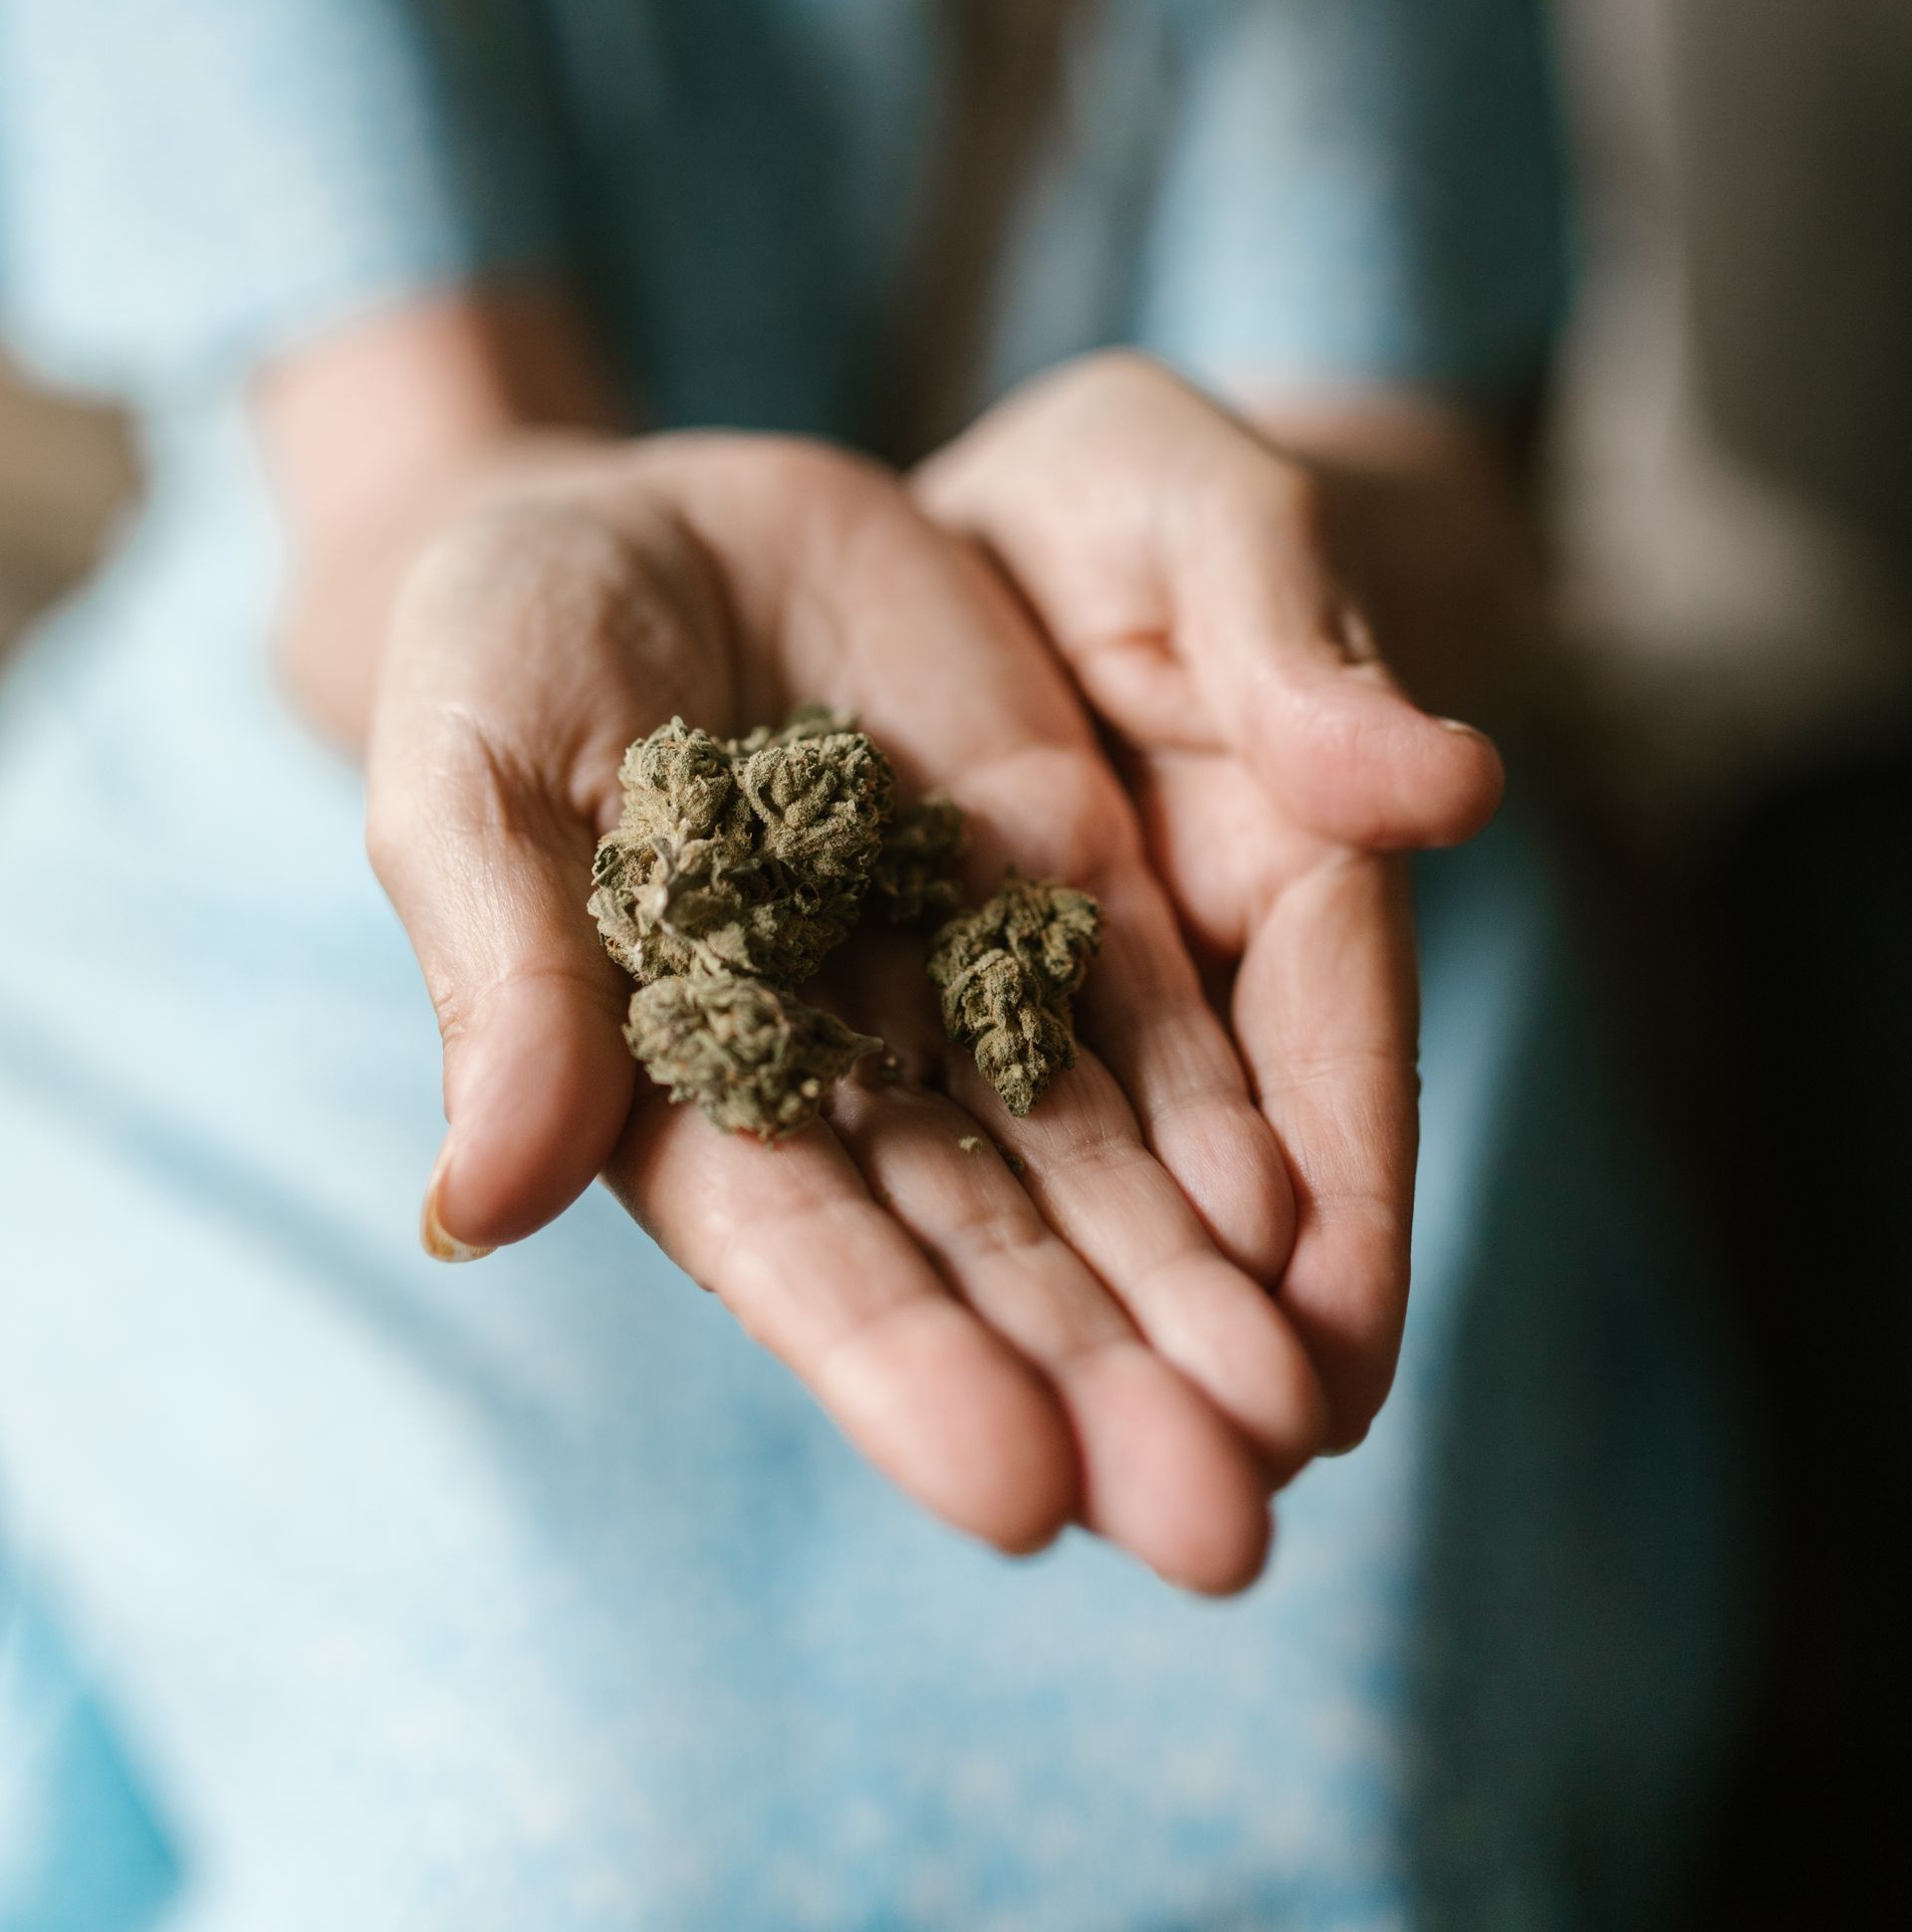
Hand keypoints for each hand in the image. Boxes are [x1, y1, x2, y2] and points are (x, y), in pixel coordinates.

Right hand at [366, 432, 1336, 1594]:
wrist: (643, 515)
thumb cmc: (503, 644)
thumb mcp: (474, 766)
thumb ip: (501, 966)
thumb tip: (478, 1203)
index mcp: (667, 1081)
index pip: (793, 1251)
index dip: (900, 1365)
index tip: (1018, 1491)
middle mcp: (830, 1068)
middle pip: (974, 1245)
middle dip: (1096, 1382)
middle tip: (1223, 1532)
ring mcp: (953, 975)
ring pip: (1084, 1162)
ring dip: (1187, 1295)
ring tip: (1295, 1421)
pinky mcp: (1053, 870)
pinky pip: (1145, 1012)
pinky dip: (1217, 1122)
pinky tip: (1303, 1227)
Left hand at [915, 353, 1506, 1449]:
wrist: (923, 494)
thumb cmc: (1118, 484)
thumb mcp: (1204, 509)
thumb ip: (1301, 638)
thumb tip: (1444, 789)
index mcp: (1276, 845)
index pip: (1333, 1039)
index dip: (1345, 1190)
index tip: (1335, 1352)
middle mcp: (1154, 965)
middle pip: (1197, 1163)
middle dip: (1199, 1333)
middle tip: (1212, 1513)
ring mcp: (1007, 991)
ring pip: (1046, 1181)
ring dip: (1068, 1339)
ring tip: (1063, 1499)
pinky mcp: (865, 991)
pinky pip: (895, 1120)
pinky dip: (922, 1243)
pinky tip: (921, 1371)